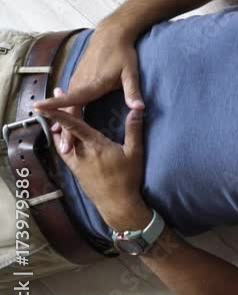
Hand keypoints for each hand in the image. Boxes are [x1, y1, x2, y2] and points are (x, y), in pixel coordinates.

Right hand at [33, 26, 144, 153]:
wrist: (112, 34)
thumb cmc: (122, 54)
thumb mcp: (131, 73)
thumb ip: (133, 91)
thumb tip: (139, 108)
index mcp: (92, 84)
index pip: (71, 100)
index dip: (56, 108)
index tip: (42, 116)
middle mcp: (80, 83)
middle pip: (70, 110)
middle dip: (66, 129)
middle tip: (65, 150)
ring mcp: (77, 80)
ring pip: (68, 105)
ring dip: (64, 122)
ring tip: (62, 141)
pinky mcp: (78, 78)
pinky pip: (70, 98)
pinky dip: (66, 111)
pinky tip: (64, 122)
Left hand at [37, 107, 148, 231]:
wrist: (117, 203)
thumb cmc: (128, 178)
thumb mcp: (135, 153)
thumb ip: (134, 130)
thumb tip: (137, 110)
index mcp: (95, 145)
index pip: (73, 125)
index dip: (58, 112)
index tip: (45, 103)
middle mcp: (81, 152)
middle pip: (65, 128)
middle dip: (58, 109)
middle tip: (58, 91)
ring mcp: (75, 162)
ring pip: (61, 139)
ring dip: (57, 124)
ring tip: (53, 110)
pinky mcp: (75, 169)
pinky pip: (63, 151)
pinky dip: (59, 139)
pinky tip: (59, 134)